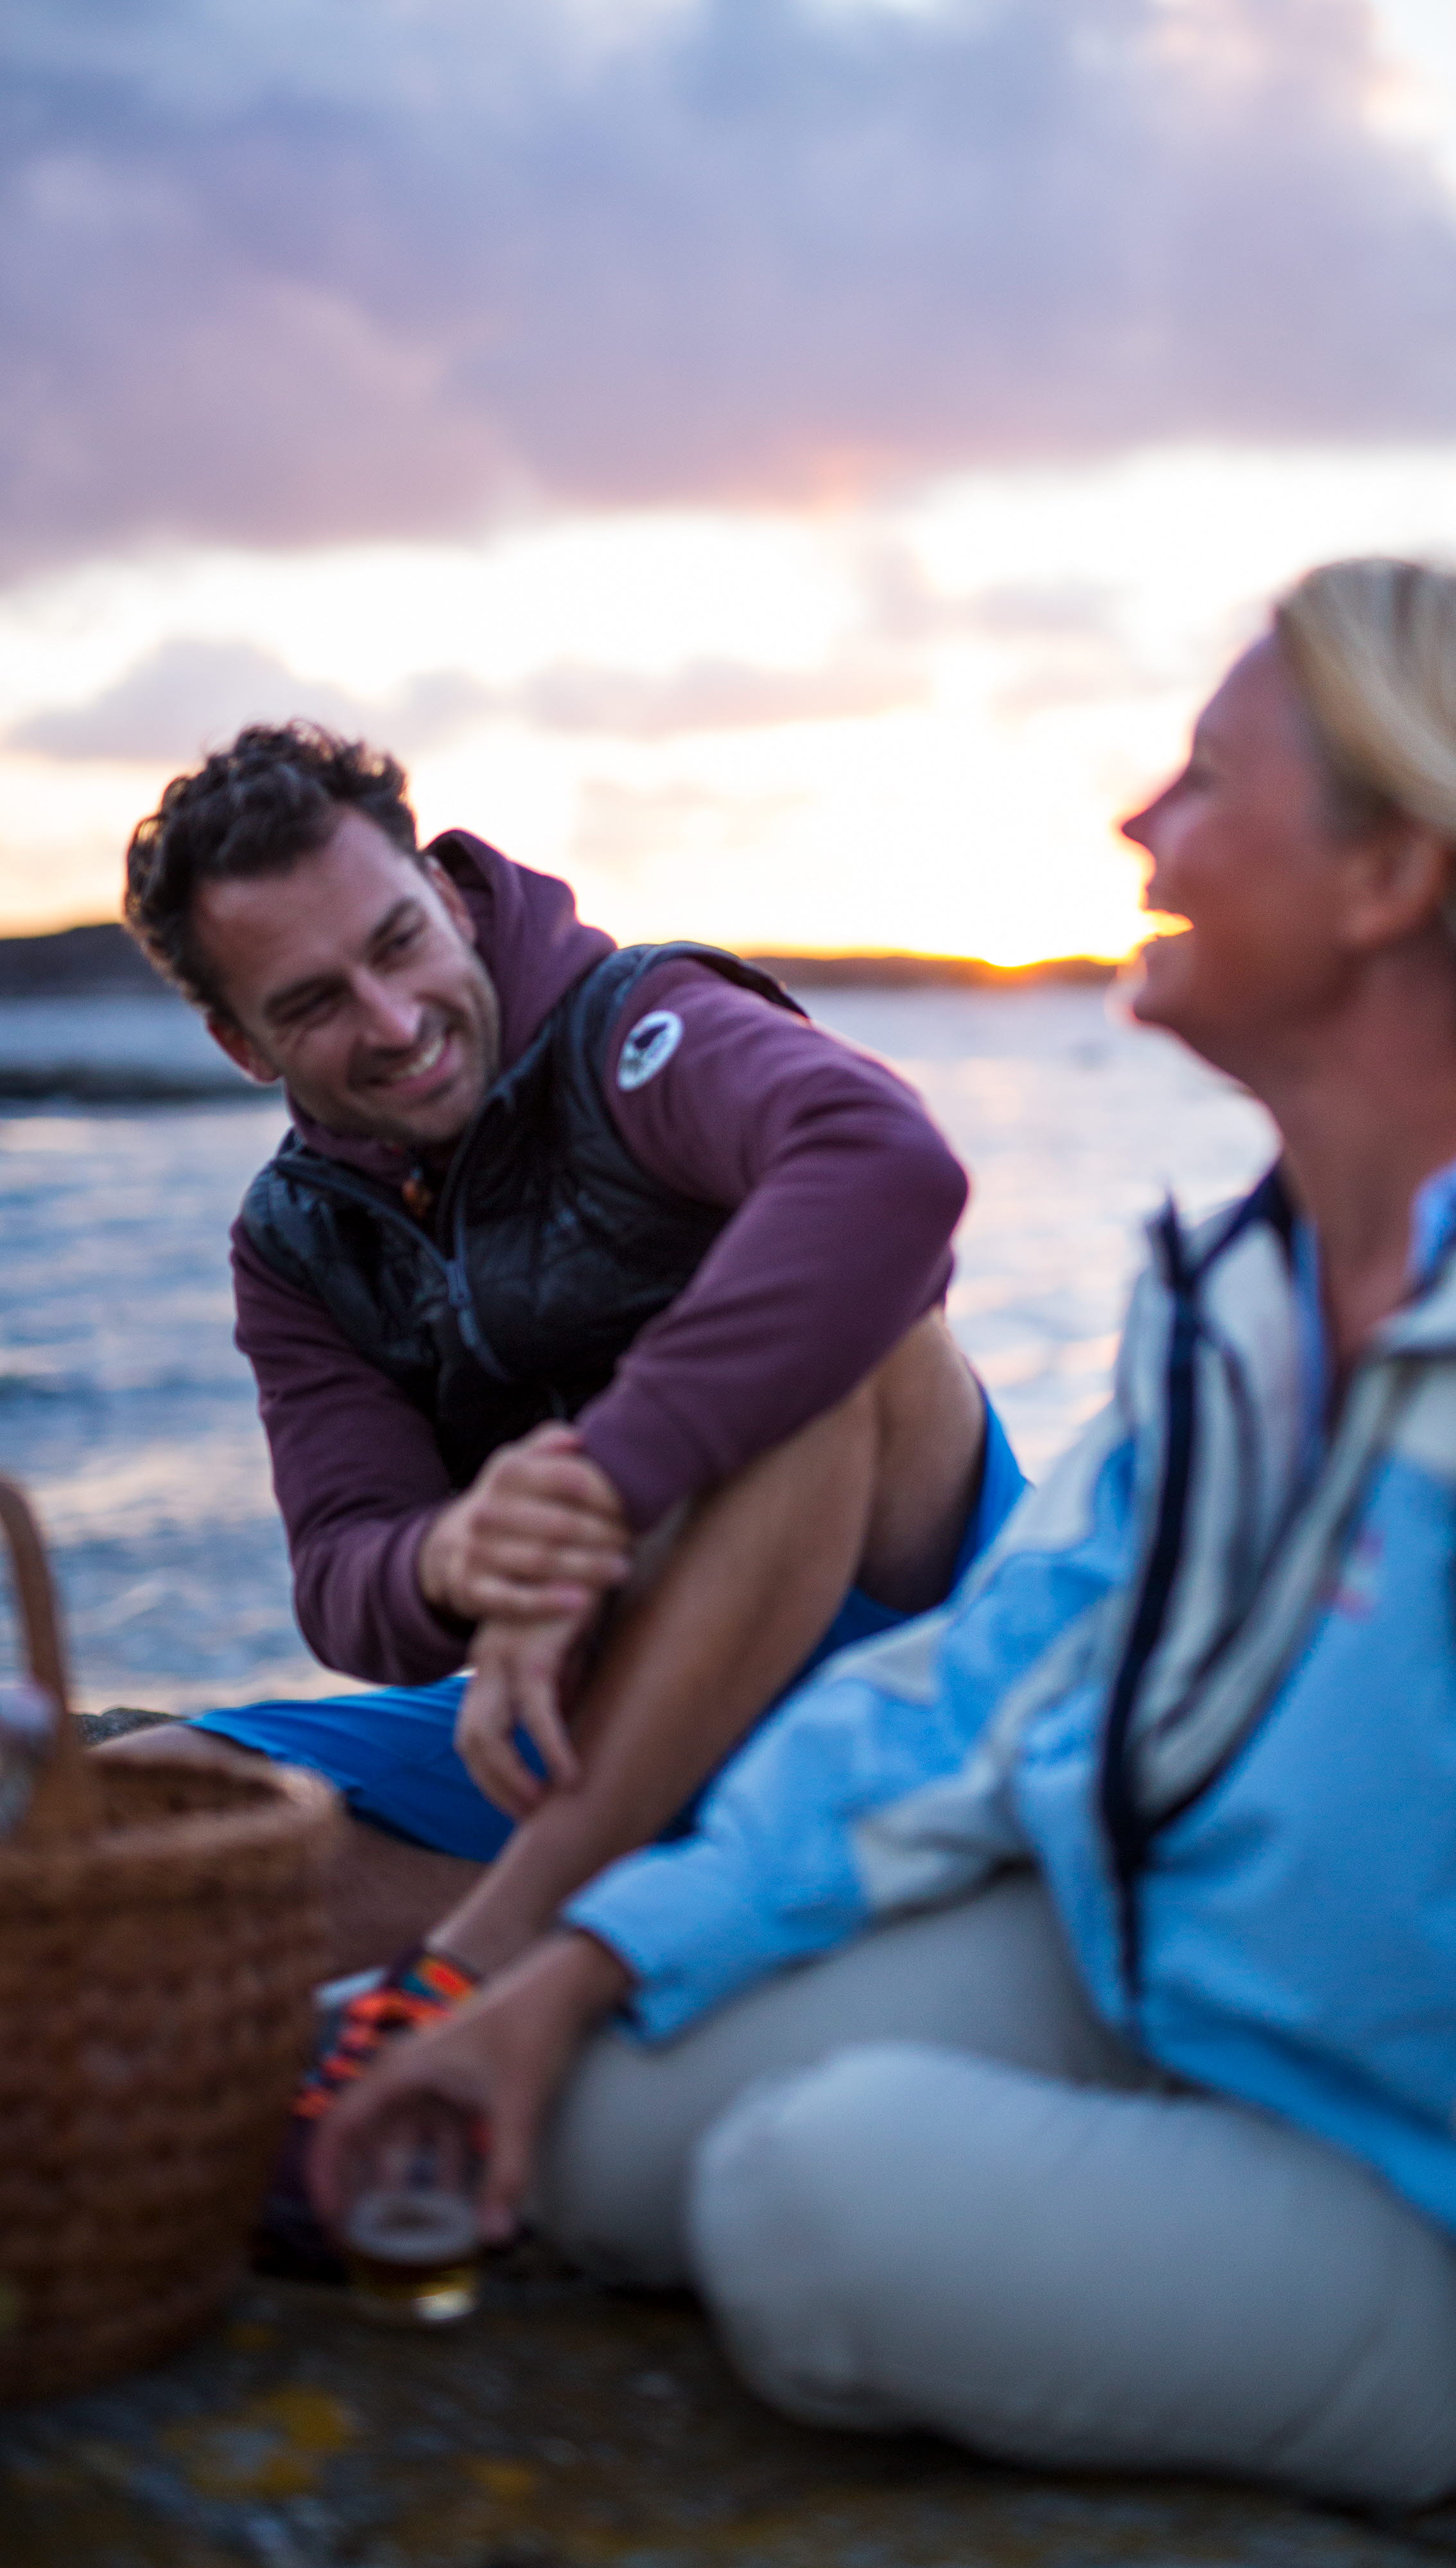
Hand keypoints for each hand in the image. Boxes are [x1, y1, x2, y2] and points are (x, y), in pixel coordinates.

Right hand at [308, 1930, 631, 2247]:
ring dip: (405, 2185)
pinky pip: (436, 2136)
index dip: (326, 2174)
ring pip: (403, 2141)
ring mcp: (432, 2080)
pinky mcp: (456, 2087)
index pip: (340, 2125)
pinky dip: (440, 2171)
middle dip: (360, 2189)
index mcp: (401, 2071)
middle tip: (363, 2240)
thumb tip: (495, 2241)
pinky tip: (456, 2208)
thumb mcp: (518, 2105)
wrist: (563, 1988)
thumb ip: (507, 2174)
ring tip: (408, 2234)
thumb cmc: (531, 2031)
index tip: (332, 2221)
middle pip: (365, 2137)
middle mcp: (406, 2074)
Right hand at [417, 1424, 631, 1623]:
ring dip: (589, 1567)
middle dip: (604, 1534)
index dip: (607, 1494)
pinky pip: (516, 1599)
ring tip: (621, 1568)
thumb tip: (578, 1438)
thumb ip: (546, 1445)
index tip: (632, 1506)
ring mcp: (477, 1551)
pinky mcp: (473, 1589)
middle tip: (631, 1540)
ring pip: (543, 1561)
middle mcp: (487, 1510)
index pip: (569, 1478)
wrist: (453, 1544)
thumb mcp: (518, 1464)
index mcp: (507, 1473)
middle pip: (561, 1524)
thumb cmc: (507, 1501)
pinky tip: (584, 1601)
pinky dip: (550, 1601)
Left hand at [454, 1606, 590, 1816]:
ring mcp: (504, 1658)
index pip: (474, 1731)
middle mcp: (488, 1662)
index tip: (522, 1799)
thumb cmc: (580, 1593)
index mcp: (491, 1662)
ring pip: (488, 1735)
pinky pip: (536, 1713)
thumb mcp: (565, 1648)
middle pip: (469, 1741)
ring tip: (544, 1804)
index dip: (492, 1772)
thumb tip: (565, 1726)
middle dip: (494, 1785)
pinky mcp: (534, 1652)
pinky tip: (570, 1774)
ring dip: (512, 1779)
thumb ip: (561, 1684)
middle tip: (529, 1814)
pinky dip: (550, 1749)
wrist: (585, 1540)